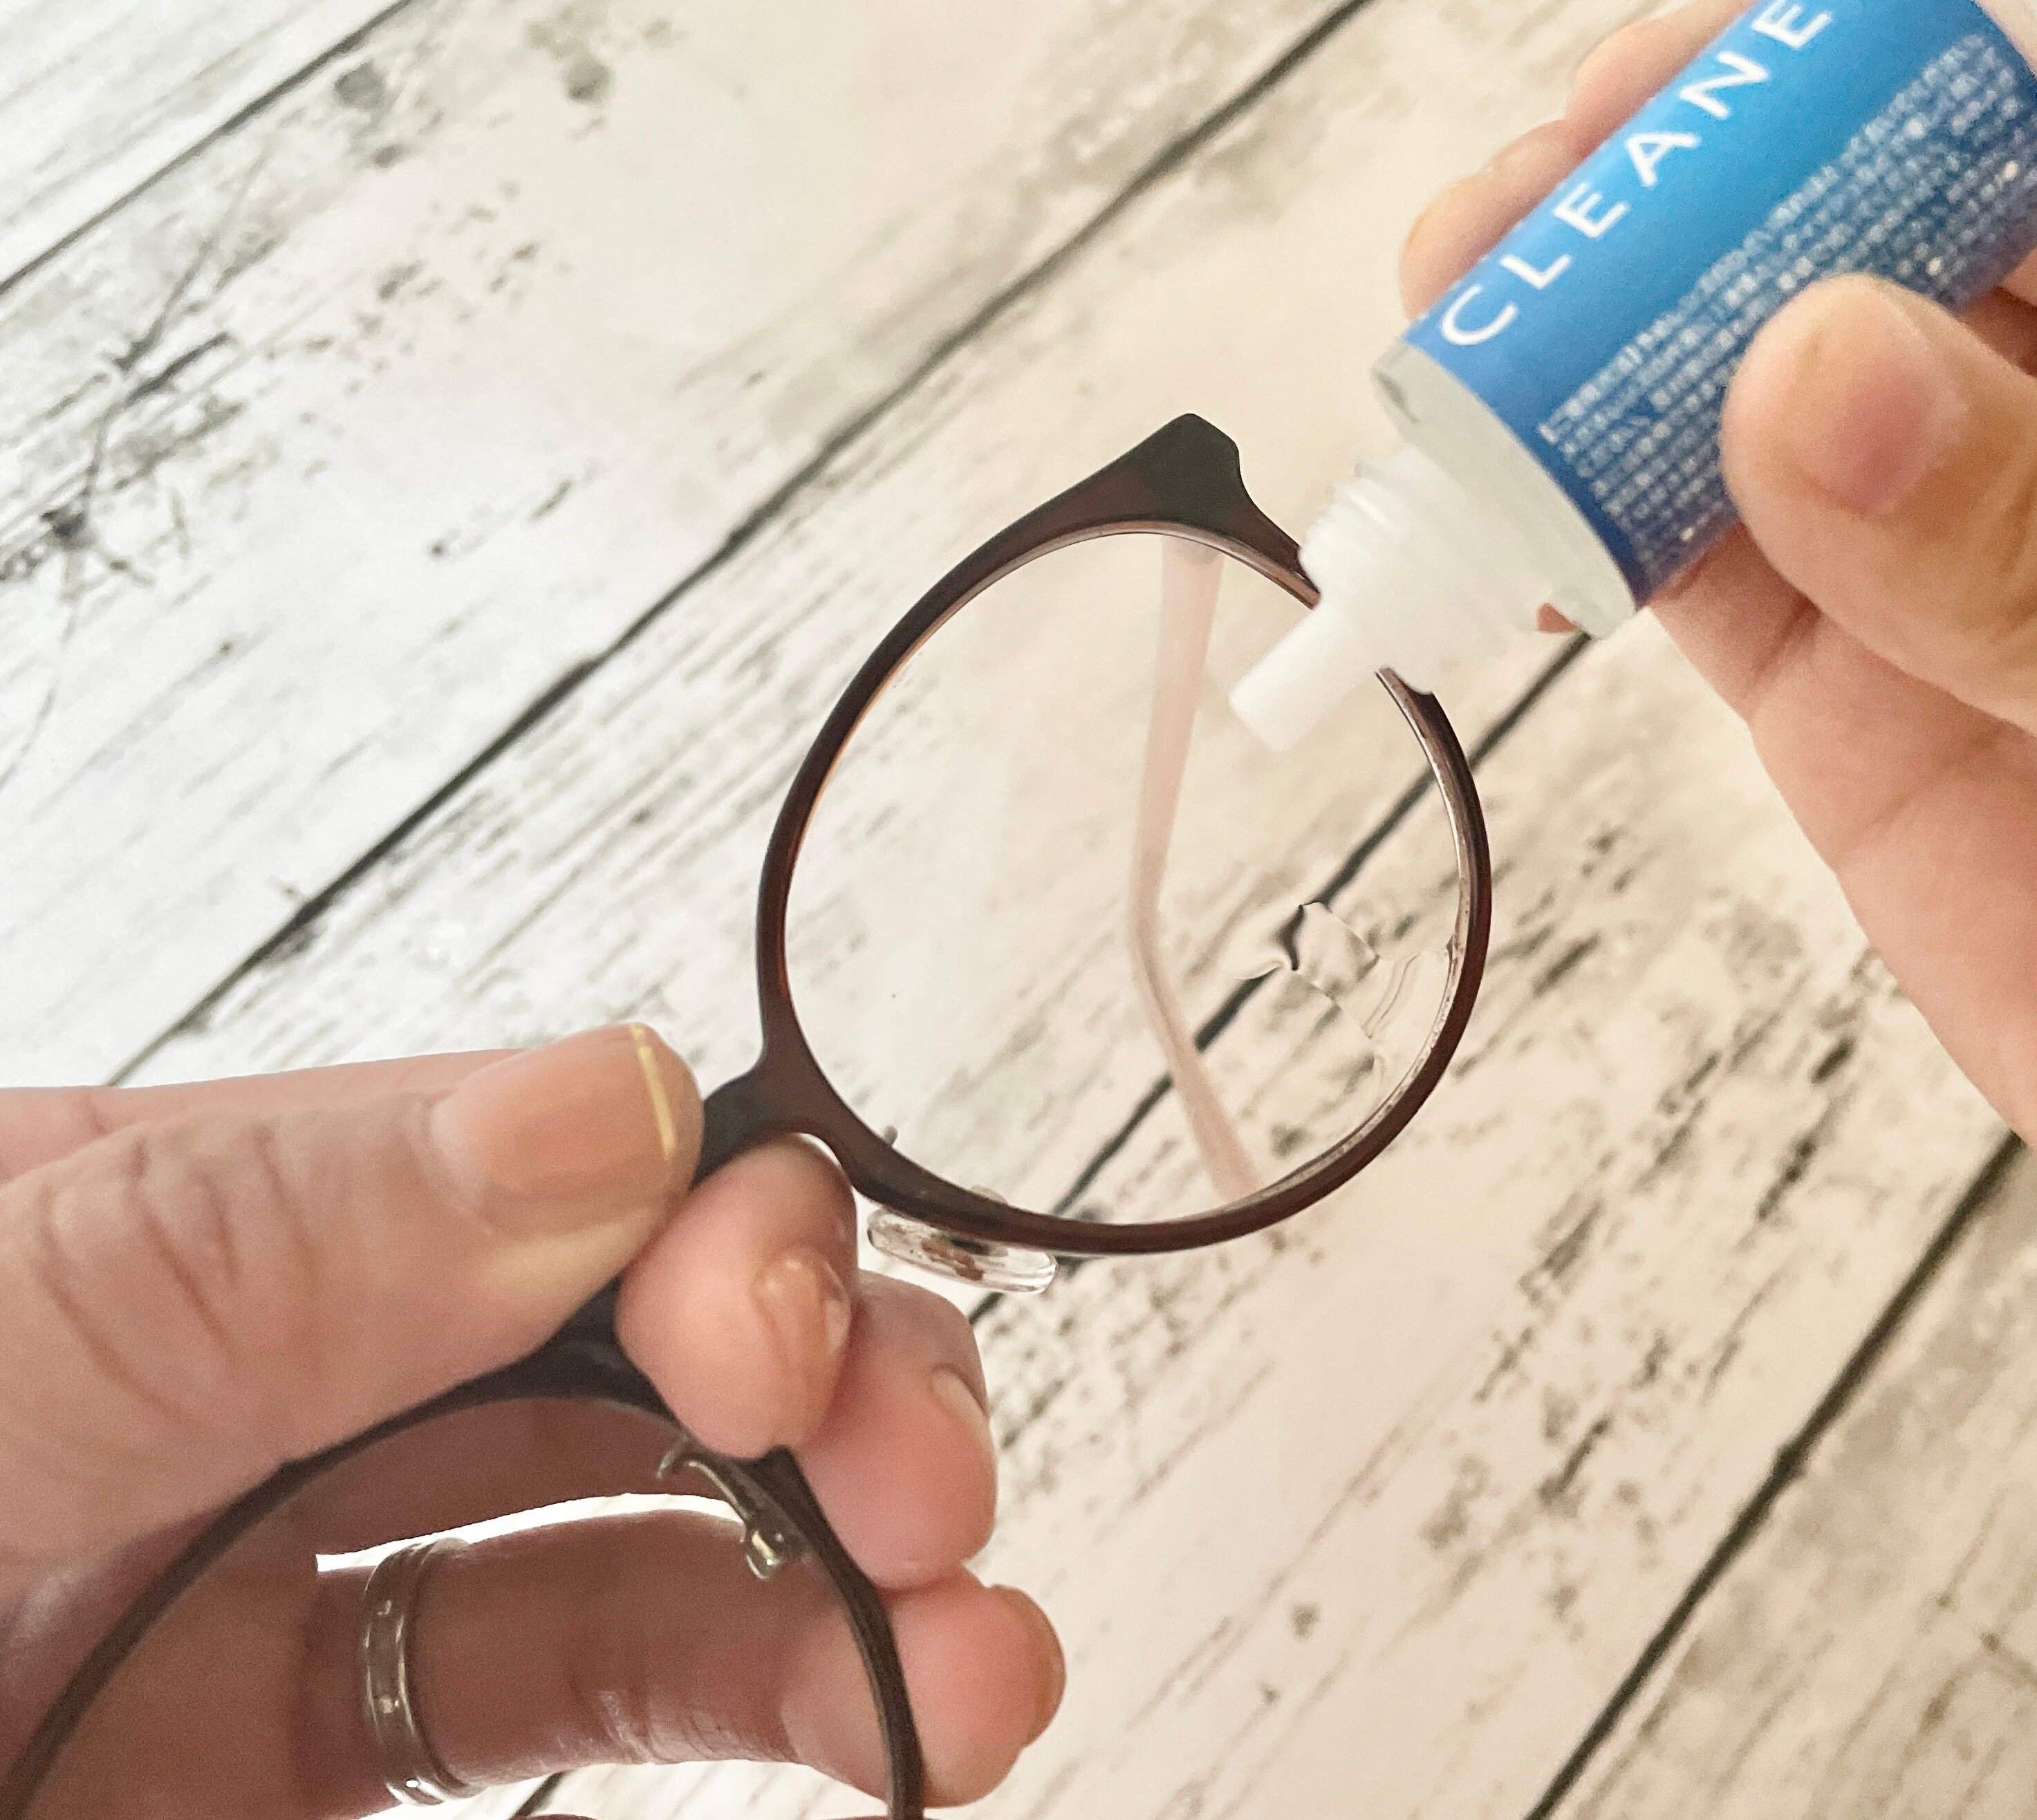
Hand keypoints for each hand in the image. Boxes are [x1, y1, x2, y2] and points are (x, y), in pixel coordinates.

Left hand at [0, 1027, 1061, 1815]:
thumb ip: (225, 1259)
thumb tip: (604, 1111)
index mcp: (136, 1214)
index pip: (501, 1156)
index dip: (697, 1223)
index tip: (773, 1345)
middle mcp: (241, 1371)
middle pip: (611, 1315)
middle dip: (816, 1373)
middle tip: (925, 1481)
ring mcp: (272, 1568)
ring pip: (630, 1514)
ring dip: (844, 1564)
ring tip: (984, 1654)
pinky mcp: (297, 1757)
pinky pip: (572, 1684)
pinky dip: (760, 1686)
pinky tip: (888, 1714)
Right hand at [1407, 8, 2036, 1400]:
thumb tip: (1814, 381)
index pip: (2028, 137)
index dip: (1828, 109)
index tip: (1660, 131)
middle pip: (1848, 243)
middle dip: (1667, 229)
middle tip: (1507, 252)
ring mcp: (1963, 568)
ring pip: (1742, 409)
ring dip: (1588, 377)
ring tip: (1454, 370)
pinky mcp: (1864, 709)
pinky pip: (1699, 581)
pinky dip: (1585, 542)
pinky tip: (1505, 518)